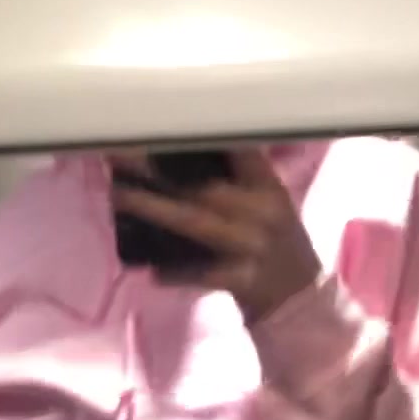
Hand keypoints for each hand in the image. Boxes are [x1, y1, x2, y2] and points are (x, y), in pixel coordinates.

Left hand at [110, 148, 321, 323]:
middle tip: (120, 155)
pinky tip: (152, 272)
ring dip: (154, 209)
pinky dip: (176, 274)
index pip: (236, 148)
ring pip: (194, 222)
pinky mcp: (242, 280)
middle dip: (159, 170)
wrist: (299, 300)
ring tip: (119, 195)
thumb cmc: (276, 245)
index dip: (200, 133)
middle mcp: (260, 211)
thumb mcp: (269, 203)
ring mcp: (251, 246)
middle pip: (203, 185)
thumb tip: (179, 150)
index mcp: (267, 186)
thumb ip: (238, 177)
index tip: (161, 120)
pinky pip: (201, 275)